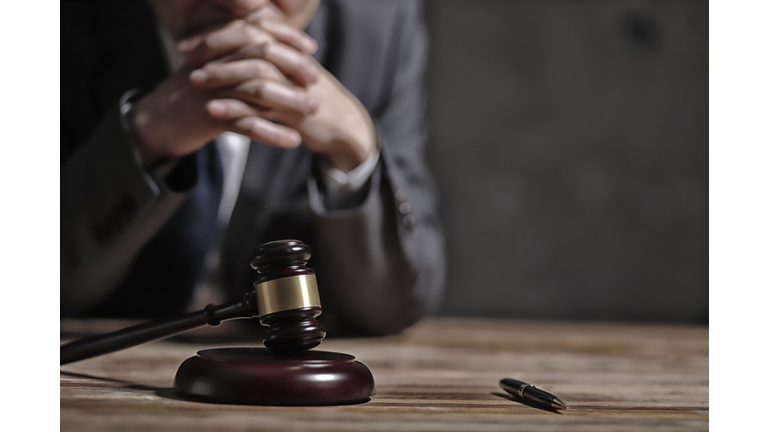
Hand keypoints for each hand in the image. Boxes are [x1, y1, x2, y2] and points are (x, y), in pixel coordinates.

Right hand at [128, 20, 318, 164]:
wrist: (156, 123)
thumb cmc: (191, 95)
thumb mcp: (214, 69)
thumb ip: (238, 54)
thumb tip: (269, 38)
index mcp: (217, 48)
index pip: (256, 31)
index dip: (286, 37)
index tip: (310, 47)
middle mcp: (215, 64)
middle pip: (261, 57)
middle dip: (294, 67)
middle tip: (316, 79)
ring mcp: (212, 90)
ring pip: (258, 91)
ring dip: (290, 101)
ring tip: (313, 110)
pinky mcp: (209, 117)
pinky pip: (246, 125)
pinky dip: (272, 133)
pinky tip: (293, 141)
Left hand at [185, 21, 375, 171]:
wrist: (343, 127)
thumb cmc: (311, 100)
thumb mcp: (289, 75)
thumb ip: (265, 61)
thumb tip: (233, 51)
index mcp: (287, 49)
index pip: (250, 28)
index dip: (218, 31)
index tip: (190, 41)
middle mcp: (290, 62)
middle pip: (249, 43)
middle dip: (214, 46)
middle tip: (185, 54)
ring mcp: (293, 86)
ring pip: (253, 73)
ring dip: (221, 74)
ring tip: (194, 80)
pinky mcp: (294, 113)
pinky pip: (260, 108)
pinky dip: (234, 108)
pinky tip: (213, 110)